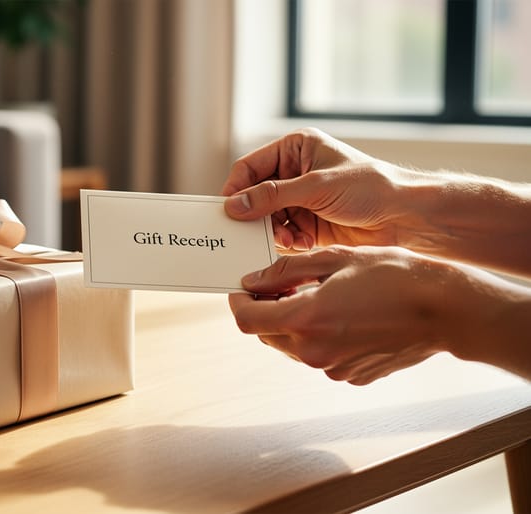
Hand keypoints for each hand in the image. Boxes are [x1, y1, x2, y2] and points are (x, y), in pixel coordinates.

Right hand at [222, 128, 414, 251]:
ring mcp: (300, 200)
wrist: (407, 218)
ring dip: (272, 232)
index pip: (250, 167)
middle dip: (254, 215)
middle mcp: (294, 173)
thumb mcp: (317, 187)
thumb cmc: (371, 188)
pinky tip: (302, 244)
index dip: (236, 189)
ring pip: (265, 219)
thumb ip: (272, 196)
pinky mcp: (309, 225)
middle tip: (250, 232)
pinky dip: (286, 242)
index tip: (226, 211)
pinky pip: (282, 235)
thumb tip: (234, 205)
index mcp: (295, 149)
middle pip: (254, 196)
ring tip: (289, 240)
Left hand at [227, 246, 529, 384]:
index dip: (238, 304)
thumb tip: (252, 280)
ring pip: (292, 346)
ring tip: (317, 296)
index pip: (247, 321)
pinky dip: (319, 338)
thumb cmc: (394, 276)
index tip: (241, 290)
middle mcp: (314, 351)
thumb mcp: (336, 259)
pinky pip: (319, 356)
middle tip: (279, 286)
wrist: (444, 310)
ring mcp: (332, 368)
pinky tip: (342, 316)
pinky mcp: (349, 376)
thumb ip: (286, 270)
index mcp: (306, 319)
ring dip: (292, 324)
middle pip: (267, 335)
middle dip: (266, 311)